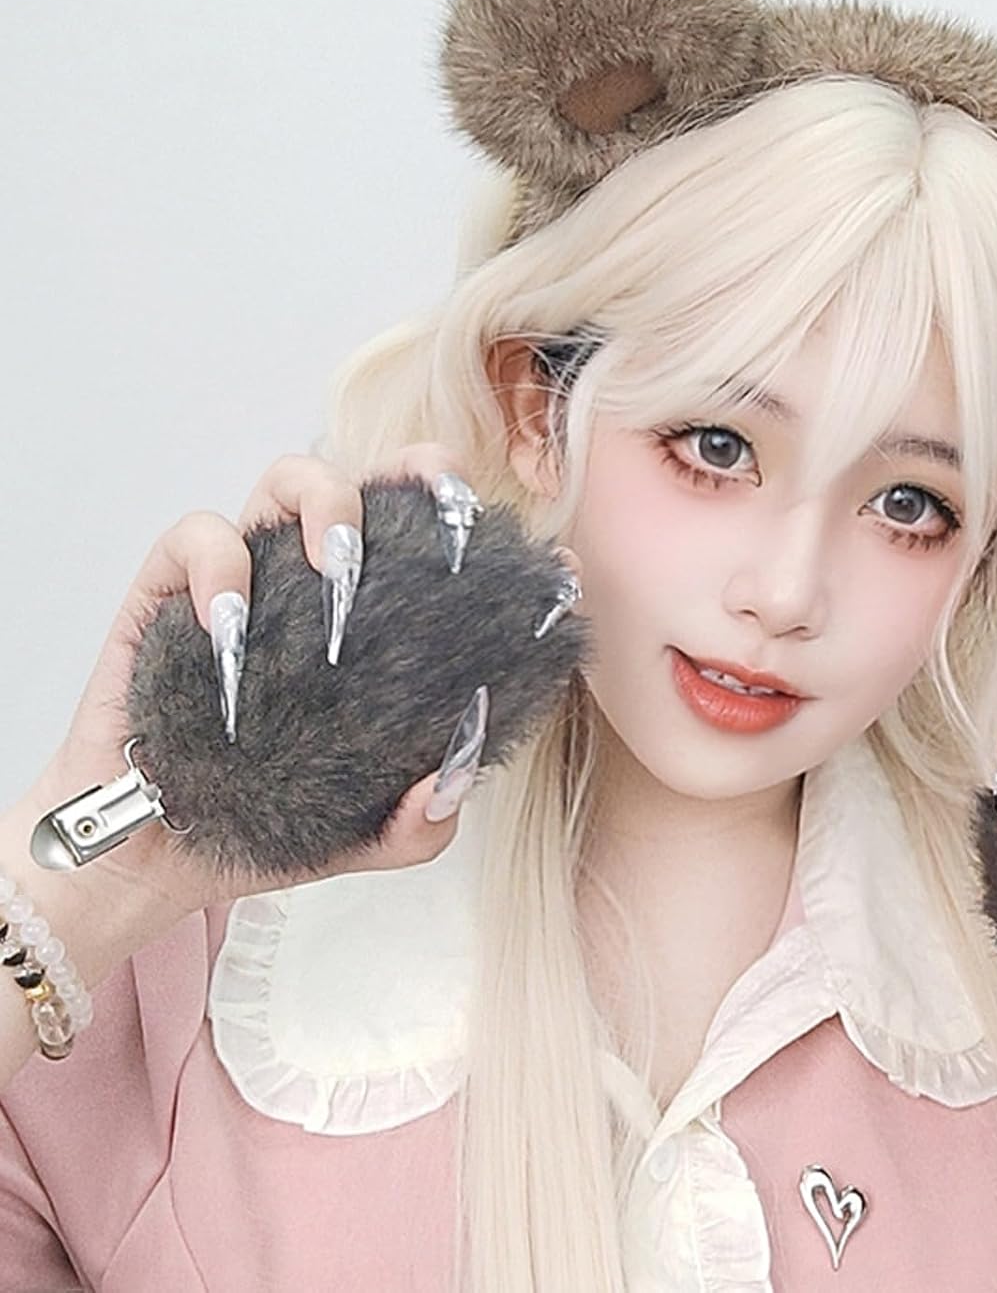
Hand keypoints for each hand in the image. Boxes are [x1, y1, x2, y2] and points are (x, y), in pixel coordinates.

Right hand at [30, 442, 531, 921]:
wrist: (158, 861)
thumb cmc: (268, 826)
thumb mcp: (367, 836)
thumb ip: (421, 822)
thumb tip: (450, 781)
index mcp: (373, 615)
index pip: (426, 530)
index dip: (460, 504)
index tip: (494, 526)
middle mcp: (313, 580)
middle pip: (369, 481)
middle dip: (402, 480)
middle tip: (421, 535)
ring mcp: (245, 577)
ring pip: (284, 481)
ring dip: (320, 503)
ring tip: (334, 567)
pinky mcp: (167, 592)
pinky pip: (193, 536)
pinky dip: (218, 562)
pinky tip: (231, 620)